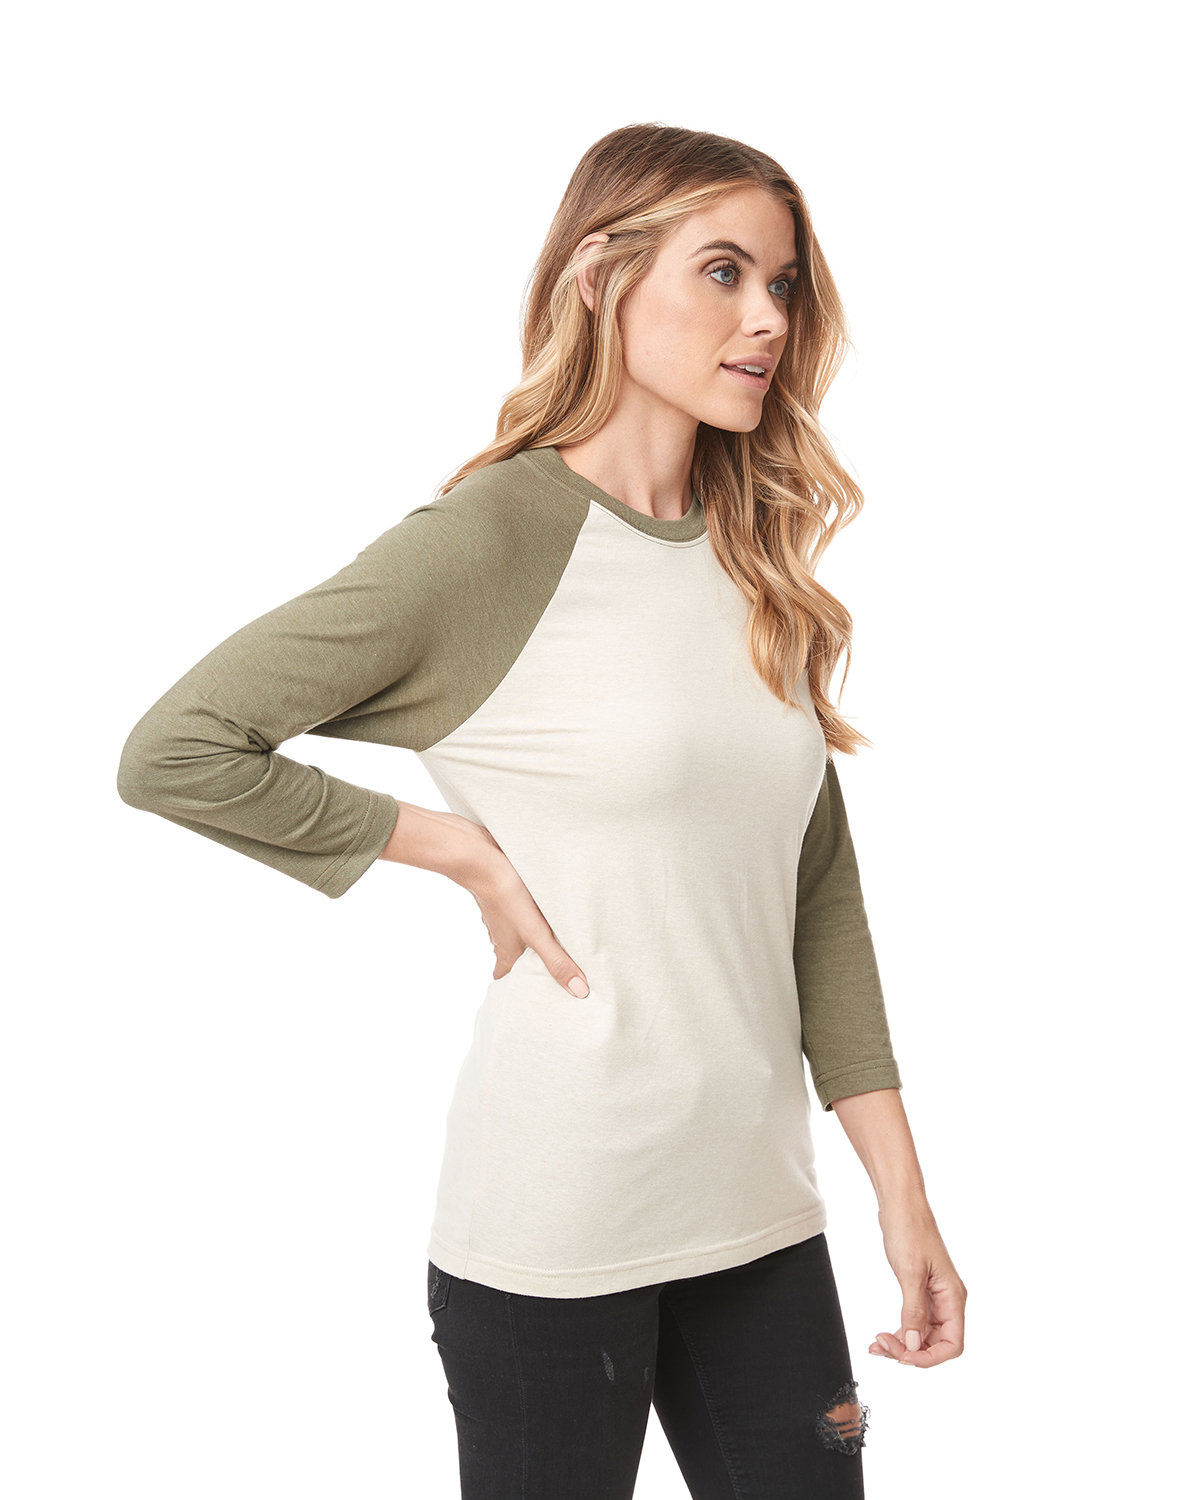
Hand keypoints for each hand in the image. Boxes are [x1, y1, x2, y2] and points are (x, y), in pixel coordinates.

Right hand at [467, 827, 589, 998]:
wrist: (482, 856)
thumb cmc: (506, 896)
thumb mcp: (535, 933)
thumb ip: (556, 960)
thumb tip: (579, 991)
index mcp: (506, 951)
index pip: (506, 978)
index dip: (516, 988)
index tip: (530, 997)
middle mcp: (502, 935)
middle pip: (515, 957)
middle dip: (531, 965)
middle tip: (553, 971)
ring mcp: (503, 914)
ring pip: (519, 933)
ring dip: (534, 939)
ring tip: (560, 941)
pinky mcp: (508, 894)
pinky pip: (522, 910)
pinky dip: (534, 915)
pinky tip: (548, 908)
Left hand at [868, 1203, 965, 1367]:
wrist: (900, 1205)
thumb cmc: (909, 1230)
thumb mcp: (910, 1272)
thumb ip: (913, 1311)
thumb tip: (913, 1345)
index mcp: (953, 1297)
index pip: (953, 1344)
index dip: (930, 1358)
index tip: (904, 1357)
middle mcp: (948, 1301)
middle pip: (936, 1344)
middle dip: (910, 1351)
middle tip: (882, 1346)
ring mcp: (934, 1297)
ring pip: (923, 1335)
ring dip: (902, 1344)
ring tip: (876, 1346)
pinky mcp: (920, 1292)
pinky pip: (914, 1321)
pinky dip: (899, 1331)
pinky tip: (881, 1337)